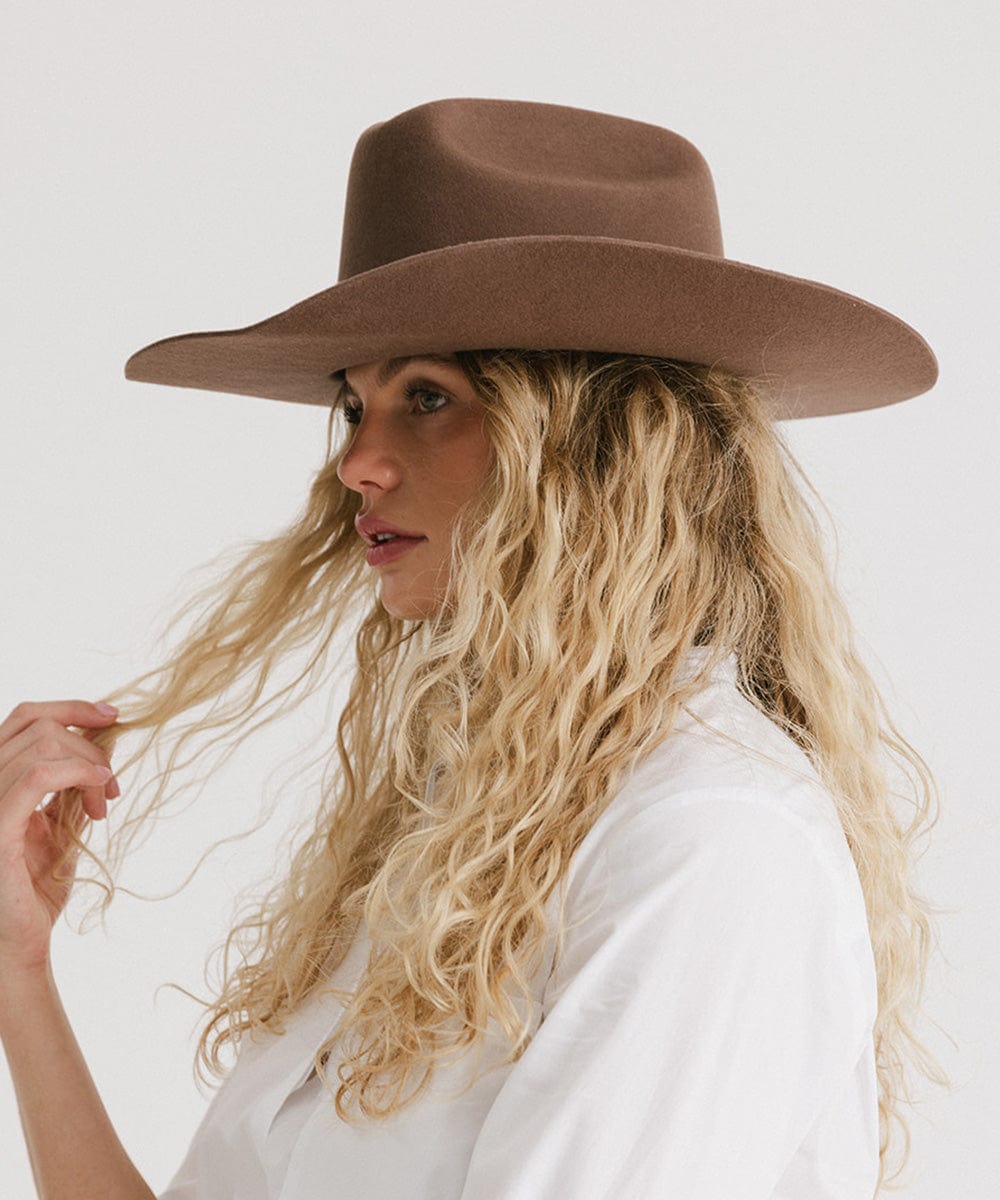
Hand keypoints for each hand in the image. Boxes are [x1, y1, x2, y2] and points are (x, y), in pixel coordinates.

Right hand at [0, 700, 119, 973]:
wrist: (17, 943)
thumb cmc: (33, 891)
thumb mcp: (59, 825)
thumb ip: (71, 785)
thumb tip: (104, 744)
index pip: (24, 717)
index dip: (70, 706)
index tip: (113, 716)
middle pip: (38, 726)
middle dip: (88, 745)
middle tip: (111, 785)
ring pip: (43, 745)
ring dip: (89, 765)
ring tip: (103, 802)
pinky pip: (38, 775)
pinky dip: (78, 773)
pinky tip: (97, 792)